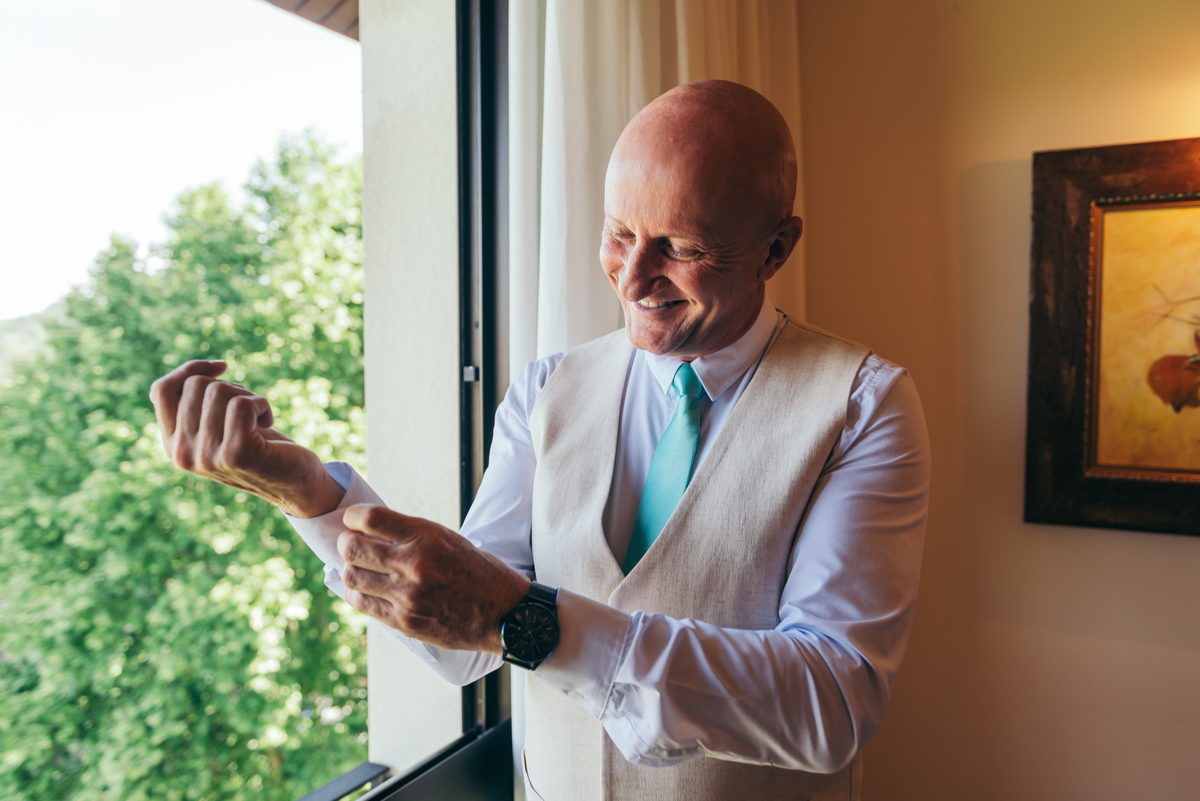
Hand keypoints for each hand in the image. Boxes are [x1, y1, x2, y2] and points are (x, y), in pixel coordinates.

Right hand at [149, 360, 343, 517]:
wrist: (296, 483)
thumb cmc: (259, 445)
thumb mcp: (220, 425)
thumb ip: (199, 404)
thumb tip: (200, 370)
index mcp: (172, 445)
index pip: (161, 390)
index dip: (190, 369)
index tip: (220, 367)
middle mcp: (182, 455)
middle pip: (196, 385)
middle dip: (230, 386)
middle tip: (248, 410)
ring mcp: (207, 457)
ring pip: (220, 391)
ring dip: (248, 396)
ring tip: (258, 419)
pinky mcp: (235, 454)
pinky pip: (242, 404)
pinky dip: (262, 405)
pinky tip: (267, 422)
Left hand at [337, 505, 530, 652]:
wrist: (504, 614)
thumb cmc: (478, 572)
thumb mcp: (449, 540)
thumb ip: (411, 535)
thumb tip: (371, 530)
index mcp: (428, 537)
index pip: (370, 518)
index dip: (353, 516)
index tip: (353, 520)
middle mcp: (414, 565)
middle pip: (353, 548)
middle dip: (346, 543)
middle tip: (351, 544)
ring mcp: (407, 596)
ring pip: (352, 576)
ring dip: (350, 568)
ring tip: (360, 568)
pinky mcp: (404, 621)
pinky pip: (362, 604)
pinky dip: (357, 593)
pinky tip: (365, 589)